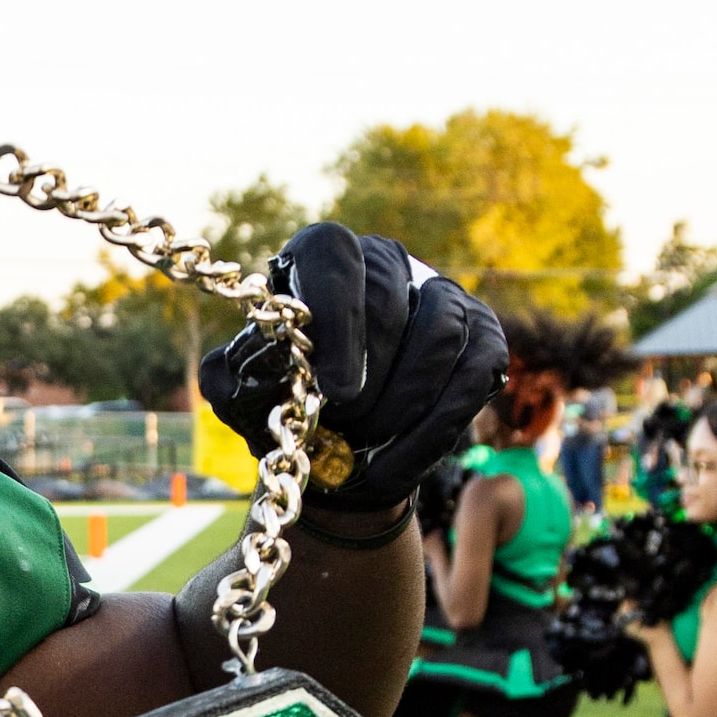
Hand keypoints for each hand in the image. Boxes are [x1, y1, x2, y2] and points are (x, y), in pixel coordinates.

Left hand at [200, 223, 506, 511]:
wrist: (334, 456)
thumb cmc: (283, 410)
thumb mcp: (239, 394)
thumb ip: (234, 372)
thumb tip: (260, 356)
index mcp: (319, 261)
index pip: (330, 253)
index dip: (334, 315)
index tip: (332, 386)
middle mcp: (384, 262)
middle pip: (389, 292)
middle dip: (367, 372)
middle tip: (345, 425)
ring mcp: (440, 295)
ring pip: (440, 330)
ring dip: (404, 399)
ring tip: (368, 443)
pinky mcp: (482, 335)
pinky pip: (477, 369)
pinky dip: (437, 425)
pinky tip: (397, 463)